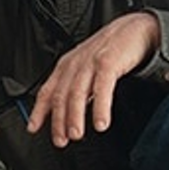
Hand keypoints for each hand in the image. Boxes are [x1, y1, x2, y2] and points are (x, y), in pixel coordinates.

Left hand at [27, 11, 160, 146]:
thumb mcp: (87, 68)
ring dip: (75, 117)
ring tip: (76, 135)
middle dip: (58, 121)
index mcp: (67, 66)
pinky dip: (100, 108)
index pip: (47, 91)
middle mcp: (75, 64)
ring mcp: (91, 63)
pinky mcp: (109, 62)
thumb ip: (77, 90)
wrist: (135, 29)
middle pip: (60, 96)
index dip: (38, 111)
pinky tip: (100, 122)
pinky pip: (102, 88)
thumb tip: (68, 116)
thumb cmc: (111, 50)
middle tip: (60, 140)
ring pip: (77, 93)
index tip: (33, 129)